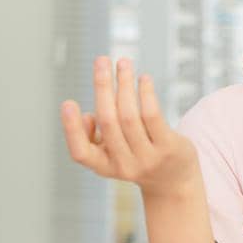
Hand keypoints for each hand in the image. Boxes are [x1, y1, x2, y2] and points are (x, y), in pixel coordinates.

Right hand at [60, 56, 198, 198]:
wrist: (175, 182)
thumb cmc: (138, 159)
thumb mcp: (113, 155)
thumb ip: (96, 137)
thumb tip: (89, 115)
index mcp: (104, 166)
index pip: (80, 152)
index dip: (71, 129)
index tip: (67, 102)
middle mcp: (124, 165)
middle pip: (108, 121)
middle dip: (102, 87)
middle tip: (101, 60)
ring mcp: (148, 158)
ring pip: (130, 115)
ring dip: (124, 84)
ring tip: (123, 63)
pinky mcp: (168, 148)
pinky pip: (152, 116)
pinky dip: (146, 94)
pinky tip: (143, 78)